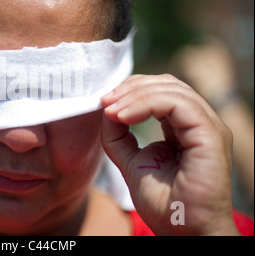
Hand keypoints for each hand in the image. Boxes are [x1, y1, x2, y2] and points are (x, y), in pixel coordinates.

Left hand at [101, 74, 238, 234]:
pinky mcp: (210, 135)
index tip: (103, 102)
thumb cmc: (164, 203)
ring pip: (172, 89)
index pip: (160, 91)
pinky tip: (123, 116)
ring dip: (134, 95)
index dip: (131, 90)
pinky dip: (146, 104)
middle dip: (130, 88)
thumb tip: (107, 110)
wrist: (183, 231)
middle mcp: (199, 122)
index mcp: (184, 126)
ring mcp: (207, 126)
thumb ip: (119, 137)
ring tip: (110, 109)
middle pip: (166, 84)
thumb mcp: (131, 162)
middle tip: (105, 100)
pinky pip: (177, 104)